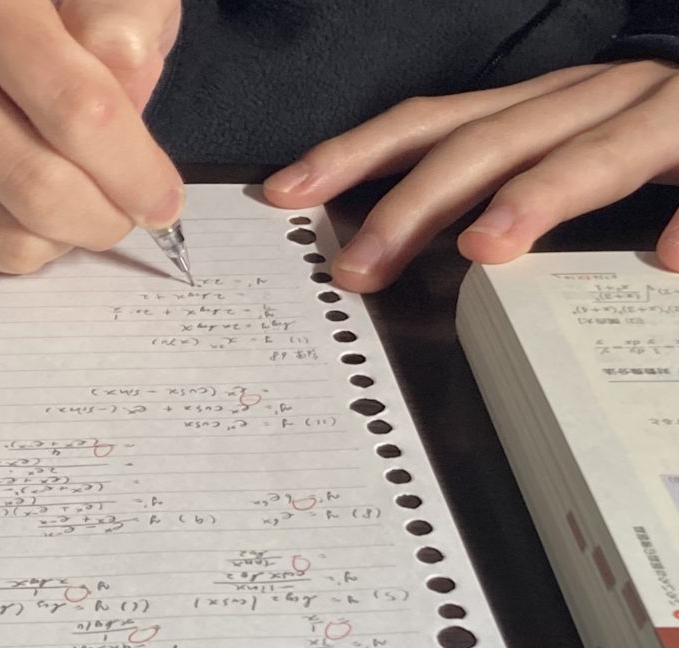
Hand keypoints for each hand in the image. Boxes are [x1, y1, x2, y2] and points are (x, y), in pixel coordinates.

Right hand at [0, 0, 183, 272]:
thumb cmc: (53, 11)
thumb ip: (127, 24)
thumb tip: (124, 80)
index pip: (72, 108)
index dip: (134, 168)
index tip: (163, 198)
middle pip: (36, 185)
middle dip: (107, 216)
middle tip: (130, 209)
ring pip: (7, 236)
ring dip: (68, 237)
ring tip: (81, 198)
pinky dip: (26, 246)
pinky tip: (29, 202)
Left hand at [264, 60, 678, 292]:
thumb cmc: (637, 128)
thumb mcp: (553, 144)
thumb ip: (496, 181)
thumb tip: (436, 237)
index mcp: (533, 107)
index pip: (428, 124)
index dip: (354, 155)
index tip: (286, 193)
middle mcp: (584, 99)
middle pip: (487, 143)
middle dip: (414, 204)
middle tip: (359, 268)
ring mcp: (657, 114)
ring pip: (595, 150)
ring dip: (539, 196)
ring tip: (487, 245)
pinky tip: (667, 257)